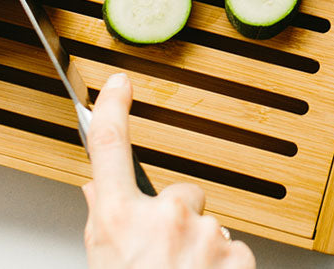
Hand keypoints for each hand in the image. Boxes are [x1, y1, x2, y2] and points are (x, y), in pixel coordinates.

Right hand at [83, 72, 255, 268]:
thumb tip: (96, 190)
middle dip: (176, 220)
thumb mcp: (102, 262)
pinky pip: (231, 246)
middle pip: (181, 193)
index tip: (119, 84)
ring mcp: (205, 233)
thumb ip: (103, 222)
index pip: (110, 145)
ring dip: (199, 247)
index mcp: (121, 219)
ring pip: (207, 224)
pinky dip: (222, 264)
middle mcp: (165, 218)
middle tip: (163, 257)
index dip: (112, 108)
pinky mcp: (237, 252)